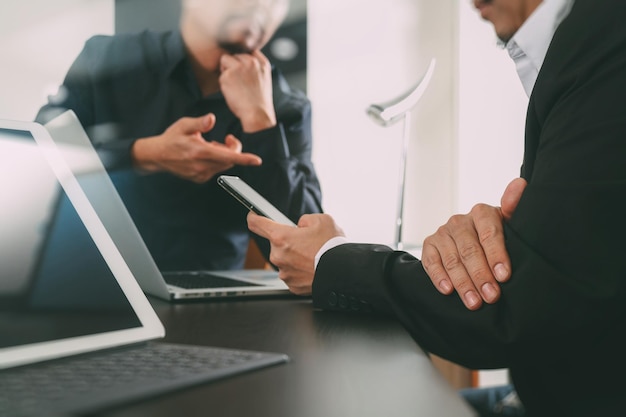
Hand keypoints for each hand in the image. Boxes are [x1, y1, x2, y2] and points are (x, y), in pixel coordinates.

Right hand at [131, 113, 261, 182]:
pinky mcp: (199, 179)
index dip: (244, 158)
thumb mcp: (183, 125)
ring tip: (210, 146)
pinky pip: (216, 170)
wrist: (157, 156)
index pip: (228, 156)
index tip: (257, 160)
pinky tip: (205, 155)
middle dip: (233, 149)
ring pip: (224, 165)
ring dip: (224, 155)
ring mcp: (201, 174)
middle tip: (226, 138)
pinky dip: (217, 161)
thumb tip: (212, 119)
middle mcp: (202, 166)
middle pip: (230, 160)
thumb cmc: (171, 138)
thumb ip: (199, 123)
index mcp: (200, 152)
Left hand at [219, 50, 276, 131]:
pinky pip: (220, 75)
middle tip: (239, 82)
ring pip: (225, 60)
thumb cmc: (259, 101)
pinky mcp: (228, 75)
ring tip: (235, 85)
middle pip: (235, 55)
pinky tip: (233, 92)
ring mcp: (239, 67)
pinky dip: (224, 83)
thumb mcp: (264, 78)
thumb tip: (241, 58)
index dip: (242, 59)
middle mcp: (251, 62)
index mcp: (262, 63)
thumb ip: (256, 66)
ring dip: (226, 71)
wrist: (257, 114)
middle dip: (233, 65)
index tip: (243, 70)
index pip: (249, 50)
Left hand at [247, 213, 344, 294]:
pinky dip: (300, 270)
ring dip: (294, 256)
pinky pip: (292, 273)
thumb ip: (304, 220)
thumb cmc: (332, 247)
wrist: (342, 272)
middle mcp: (278, 255)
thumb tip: (300, 225)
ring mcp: (284, 272)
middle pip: (276, 243)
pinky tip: (312, 267)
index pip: (257, 224)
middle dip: (288, 241)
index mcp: (281, 237)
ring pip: (285, 259)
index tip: (253, 217)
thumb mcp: (321, 220)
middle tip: (306, 242)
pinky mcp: (291, 285)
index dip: (254, 218)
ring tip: (313, 256)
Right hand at [421, 178, 526, 309]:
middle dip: (480, 275)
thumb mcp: (509, 224)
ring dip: (462, 282)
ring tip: (473, 302)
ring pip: (452, 259)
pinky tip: (447, 291)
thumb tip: (520, 184)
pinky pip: (431, 262)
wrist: (472, 240)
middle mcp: (460, 220)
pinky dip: (438, 277)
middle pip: (470, 249)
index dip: (496, 255)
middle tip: (491, 296)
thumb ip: (515, 207)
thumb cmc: (496, 236)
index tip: (504, 276)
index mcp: (482, 212)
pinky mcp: (429, 245)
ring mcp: (443, 232)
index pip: (489, 233)